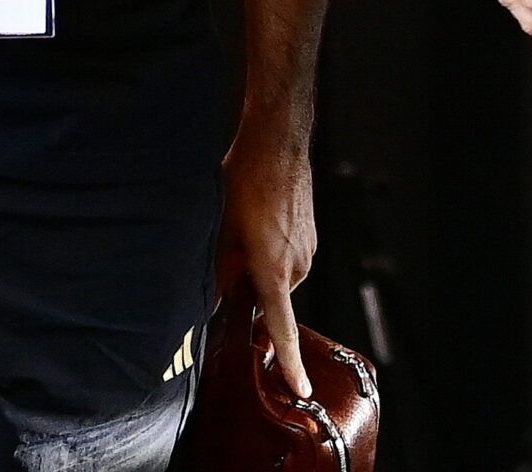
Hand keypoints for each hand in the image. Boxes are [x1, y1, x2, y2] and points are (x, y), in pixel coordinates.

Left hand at [219, 113, 316, 397]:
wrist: (278, 142)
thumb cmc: (245, 180)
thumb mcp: (221, 228)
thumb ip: (221, 270)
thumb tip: (220, 298)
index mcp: (273, 270)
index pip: (283, 329)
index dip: (290, 363)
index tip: (301, 390)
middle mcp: (296, 265)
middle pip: (271, 297)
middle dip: (249, 288)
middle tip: (229, 254)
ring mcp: (307, 249)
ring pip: (278, 276)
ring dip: (260, 265)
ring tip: (245, 227)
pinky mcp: (311, 236)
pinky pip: (288, 257)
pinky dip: (272, 250)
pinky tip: (260, 219)